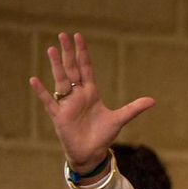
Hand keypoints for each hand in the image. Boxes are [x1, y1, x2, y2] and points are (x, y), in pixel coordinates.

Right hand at [31, 32, 155, 173]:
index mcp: (91, 93)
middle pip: (72, 69)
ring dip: (56, 66)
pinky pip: (48, 102)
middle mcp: (77, 95)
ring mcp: (67, 104)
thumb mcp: (119, 120)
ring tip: (52, 49)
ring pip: (60, 81)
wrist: (91, 154)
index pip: (86, 68)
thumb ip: (134, 109)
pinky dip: (42, 92)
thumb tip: (153, 100)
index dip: (82, 53)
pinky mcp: (59, 117)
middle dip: (68, 53)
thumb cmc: (103, 136)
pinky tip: (34, 80)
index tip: (78, 37)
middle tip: (63, 34)